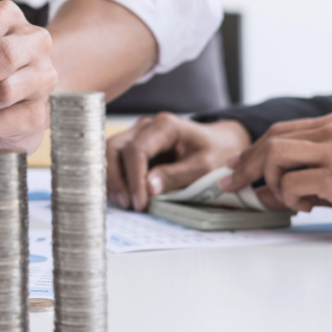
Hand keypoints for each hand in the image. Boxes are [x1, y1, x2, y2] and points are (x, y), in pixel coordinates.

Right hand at [106, 113, 251, 211]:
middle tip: (127, 204)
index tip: (139, 203)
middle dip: (116, 178)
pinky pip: (117, 160)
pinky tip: (123, 196)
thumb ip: (176, 176)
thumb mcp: (204, 167)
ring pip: (110, 153)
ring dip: (112, 179)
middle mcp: (146, 126)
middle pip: (115, 148)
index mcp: (165, 126)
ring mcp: (138, 134)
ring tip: (124, 203)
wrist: (221, 144)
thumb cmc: (216, 153)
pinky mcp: (135, 146)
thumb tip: (149, 188)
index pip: (137, 150)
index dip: (134, 178)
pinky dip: (116, 178)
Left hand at [223, 112, 331, 243]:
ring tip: (288, 200)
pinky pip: (290, 182)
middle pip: (270, 140)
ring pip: (274, 157)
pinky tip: (306, 207)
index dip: (251, 151)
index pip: (278, 131)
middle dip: (245, 166)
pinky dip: (287, 198)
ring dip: (269, 183)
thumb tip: (259, 192)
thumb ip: (299, 180)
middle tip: (232, 187)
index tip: (234, 168)